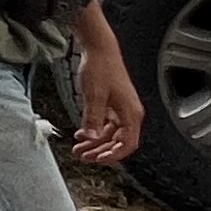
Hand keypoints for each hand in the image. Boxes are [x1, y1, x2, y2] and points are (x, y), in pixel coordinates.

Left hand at [71, 17, 144, 164]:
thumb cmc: (101, 68)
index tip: (98, 160)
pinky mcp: (113, 105)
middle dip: (100, 151)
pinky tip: (81, 135)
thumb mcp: (94, 95)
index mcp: (131, 113)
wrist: (100, 49)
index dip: (114, 155)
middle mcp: (129, 113)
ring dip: (95, 143)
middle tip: (83, 157)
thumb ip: (93, 117)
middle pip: (119, 142)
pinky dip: (95, 131)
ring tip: (78, 149)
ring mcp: (121, 109)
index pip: (128, 144)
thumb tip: (91, 137)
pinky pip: (106, 125)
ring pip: (110, 134)